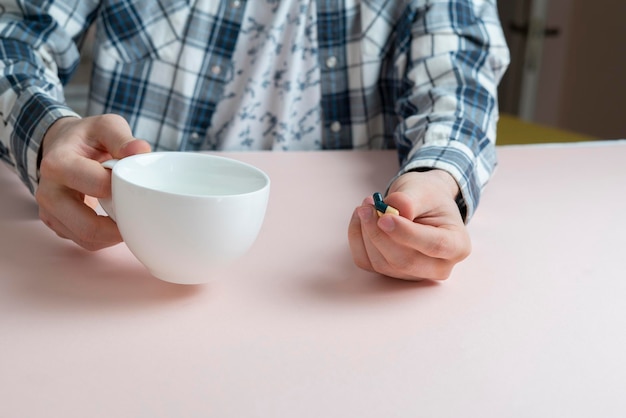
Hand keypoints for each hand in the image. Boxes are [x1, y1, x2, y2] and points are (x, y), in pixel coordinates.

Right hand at [36, 114, 150, 249]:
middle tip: (138, 213)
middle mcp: (48, 192)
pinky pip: (85, 242)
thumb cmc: (88, 138)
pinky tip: (115, 220)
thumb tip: (141, 151)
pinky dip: (106, 237)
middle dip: (119, 226)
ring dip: (114, 234)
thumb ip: (122, 137)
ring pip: (87, 239)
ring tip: (129, 216)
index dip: (123, 187)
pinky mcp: (57, 225)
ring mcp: (49, 212)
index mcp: (58, 163)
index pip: (97, 185)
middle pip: (87, 226)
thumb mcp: (105, 126)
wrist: (63, 145)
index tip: (135, 182)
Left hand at [348, 170, 470, 280]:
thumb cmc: (428, 197)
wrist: (422, 204)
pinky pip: (366, 262)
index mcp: (457, 246)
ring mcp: (413, 274)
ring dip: (366, 233)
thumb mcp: (423, 189)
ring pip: (381, 263)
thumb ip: (410, 199)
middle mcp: (438, 267)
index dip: (406, 233)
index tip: (384, 217)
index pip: (433, 246)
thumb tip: (394, 208)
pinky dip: (357, 239)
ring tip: (366, 206)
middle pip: (404, 261)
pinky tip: (361, 219)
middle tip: (367, 206)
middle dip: (379, 234)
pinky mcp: (390, 273)